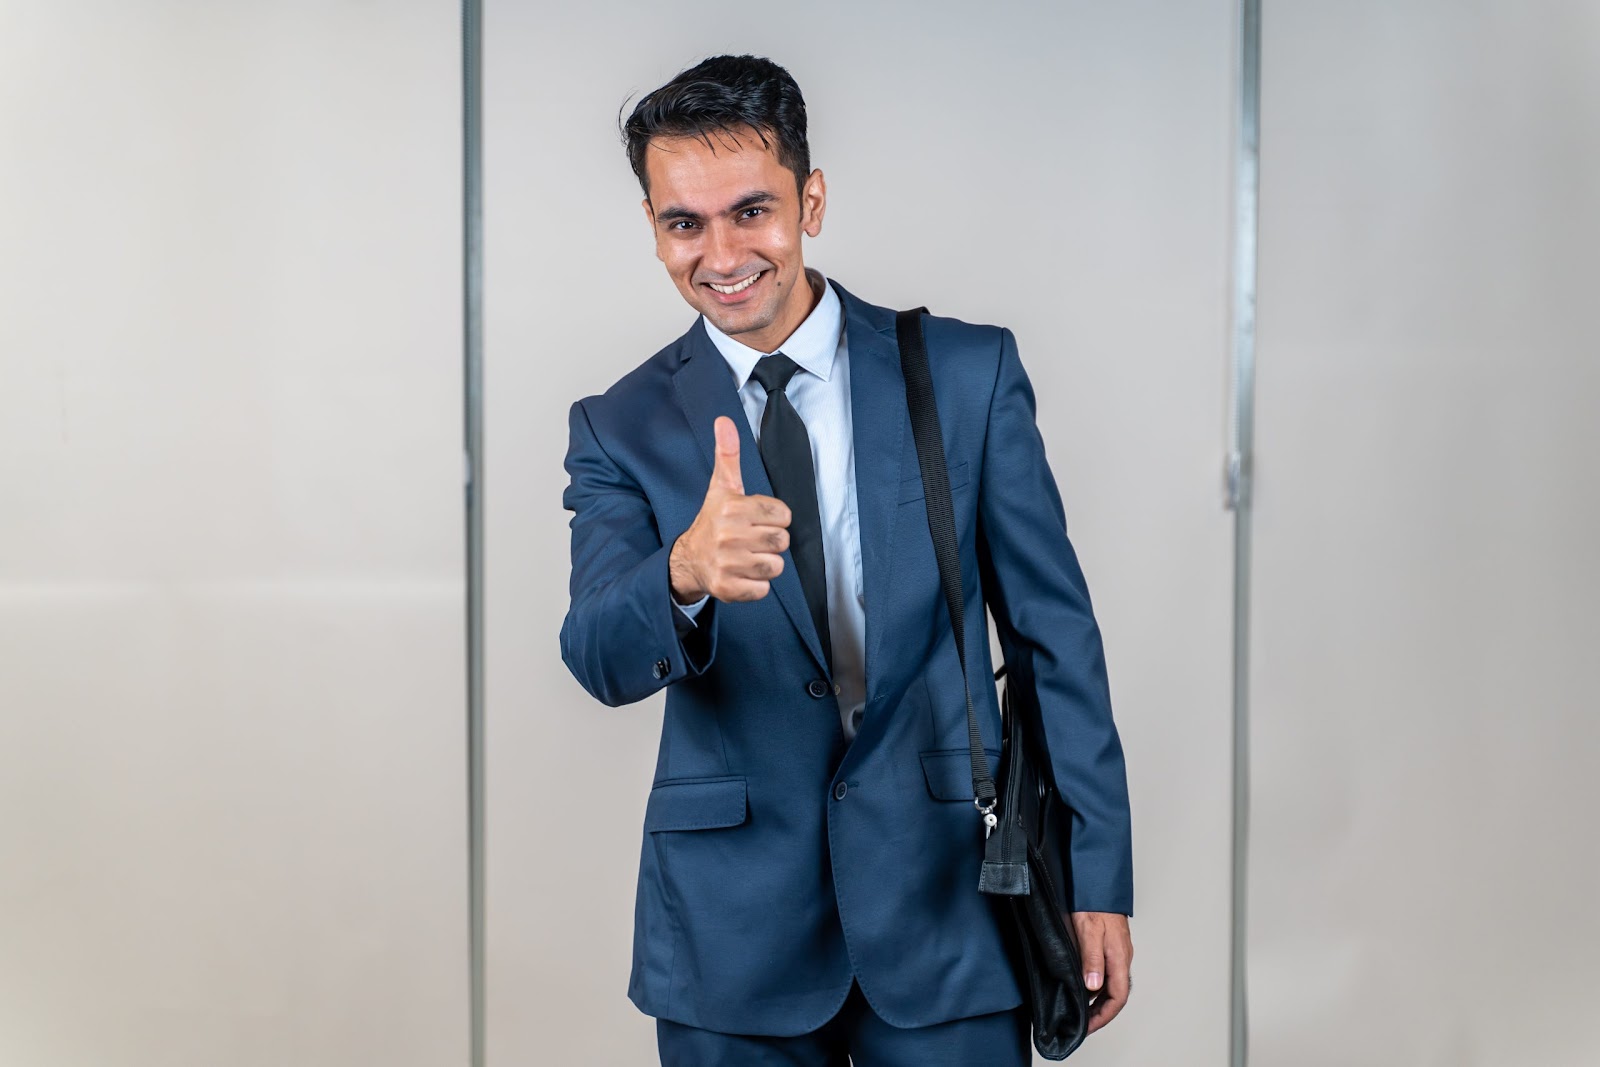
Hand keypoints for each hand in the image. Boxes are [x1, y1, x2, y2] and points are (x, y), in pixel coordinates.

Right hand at [669, 416, 791, 603]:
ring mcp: (727, 563)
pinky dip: (756, 585)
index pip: (783, 516)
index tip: (757, 520)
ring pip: (775, 566)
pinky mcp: (727, 588)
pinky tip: (742, 574)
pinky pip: (763, 589)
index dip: (774, 519)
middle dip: (771, 542)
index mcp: (732, 509)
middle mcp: (728, 536)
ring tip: (747, 557)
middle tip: (752, 540)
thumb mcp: (721, 486)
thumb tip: (724, 421)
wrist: (689, 559)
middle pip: (782, 542)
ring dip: (765, 564)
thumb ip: (728, 454)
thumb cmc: (713, 521)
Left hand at [1070, 910, 1132, 1033]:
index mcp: (1119, 957)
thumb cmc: (1094, 903)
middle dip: (1101, 1014)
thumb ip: (1092, 959)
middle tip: (1082, 1025)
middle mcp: (1121, 957)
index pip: (1117, 997)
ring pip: (1112, 985)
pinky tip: (1084, 987)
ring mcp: (1117, 952)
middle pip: (1116, 995)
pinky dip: (1097, 987)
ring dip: (1098, 1002)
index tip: (1088, 1027)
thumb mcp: (1089, 931)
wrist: (1098, 882)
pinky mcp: (1110, 946)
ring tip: (1081, 1011)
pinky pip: (1107, 974)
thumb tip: (1094, 986)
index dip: (1103, 1016)